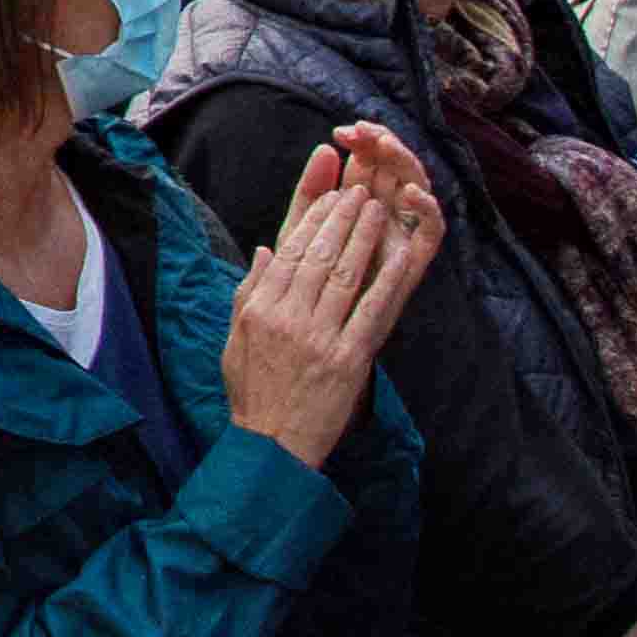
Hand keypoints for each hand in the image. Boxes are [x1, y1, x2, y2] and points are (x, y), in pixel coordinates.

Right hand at [222, 128, 443, 463]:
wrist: (273, 445)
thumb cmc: (253, 392)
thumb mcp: (237, 338)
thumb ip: (248, 291)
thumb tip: (264, 250)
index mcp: (259, 309)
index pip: (289, 252)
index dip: (313, 219)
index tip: (331, 196)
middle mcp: (286, 317)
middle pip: (318, 255)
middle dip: (342, 218)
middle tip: (361, 191)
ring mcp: (318, 338)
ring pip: (343, 274)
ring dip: (364, 237)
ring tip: (379, 209)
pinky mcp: (347, 360)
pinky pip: (369, 312)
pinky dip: (385, 279)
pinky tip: (399, 255)